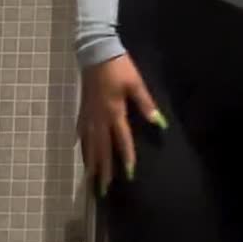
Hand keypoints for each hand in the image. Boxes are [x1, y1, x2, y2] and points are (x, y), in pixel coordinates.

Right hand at [77, 52, 165, 195]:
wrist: (96, 52)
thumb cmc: (119, 68)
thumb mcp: (136, 84)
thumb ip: (146, 105)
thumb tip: (159, 123)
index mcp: (114, 112)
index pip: (121, 140)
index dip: (125, 158)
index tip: (128, 175)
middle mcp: (99, 118)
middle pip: (101, 148)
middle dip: (103, 170)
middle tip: (102, 189)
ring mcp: (89, 114)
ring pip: (89, 143)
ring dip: (91, 162)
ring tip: (90, 178)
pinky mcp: (83, 108)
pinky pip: (82, 132)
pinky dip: (83, 144)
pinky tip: (82, 150)